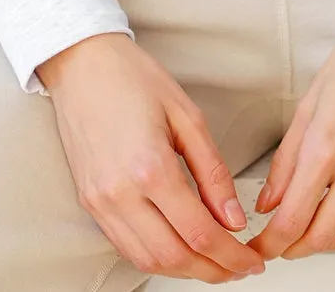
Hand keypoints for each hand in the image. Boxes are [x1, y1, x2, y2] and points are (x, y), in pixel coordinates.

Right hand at [38, 32, 264, 281]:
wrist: (82, 64)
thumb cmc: (134, 78)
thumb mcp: (187, 115)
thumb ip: (213, 171)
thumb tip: (233, 219)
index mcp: (150, 168)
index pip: (199, 233)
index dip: (231, 255)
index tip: (252, 260)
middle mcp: (120, 194)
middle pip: (174, 257)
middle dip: (213, 271)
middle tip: (239, 268)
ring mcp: (100, 202)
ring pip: (147, 260)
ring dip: (185, 271)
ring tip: (214, 263)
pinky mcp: (89, 202)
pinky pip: (125, 246)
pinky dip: (156, 257)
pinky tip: (179, 249)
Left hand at [246, 0, 334, 261]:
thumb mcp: (310, 102)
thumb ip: (287, 159)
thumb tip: (269, 201)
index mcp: (328, 143)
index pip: (293, 218)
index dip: (271, 243)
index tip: (260, 247)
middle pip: (323, 237)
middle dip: (295, 248)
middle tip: (280, 242)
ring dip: (328, 242)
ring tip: (310, 230)